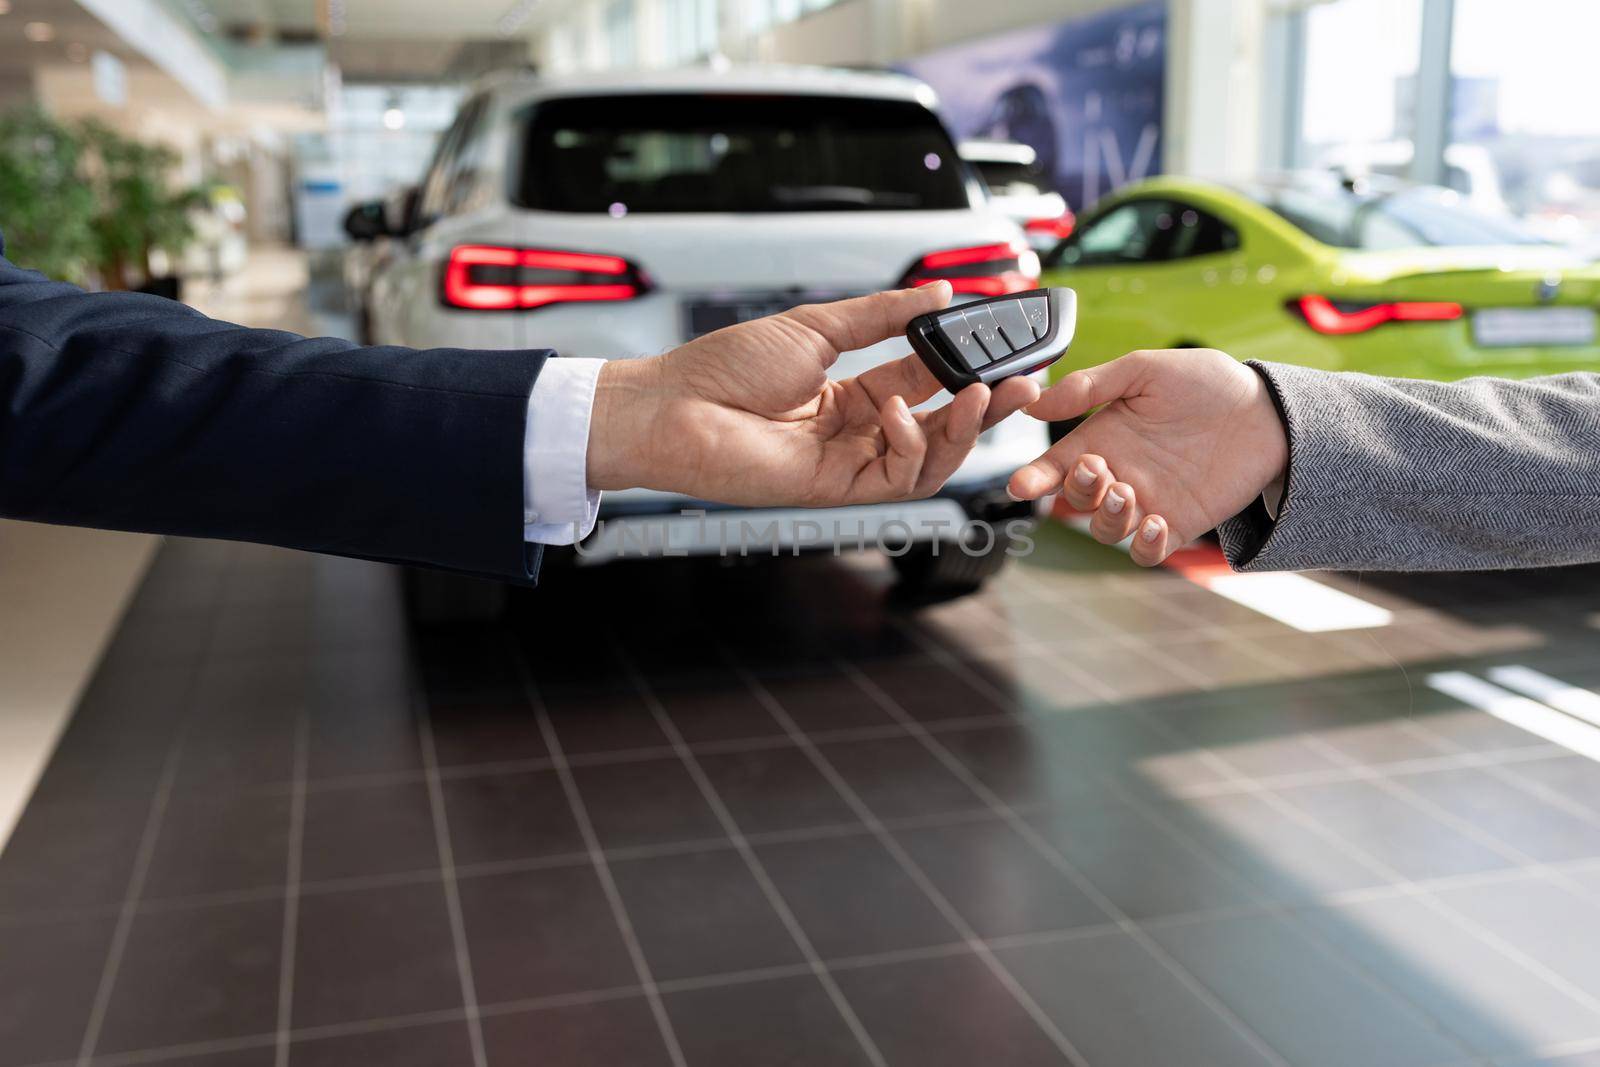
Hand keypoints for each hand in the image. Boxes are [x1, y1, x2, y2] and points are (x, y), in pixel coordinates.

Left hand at [587, 283, 1039, 505]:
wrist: (674, 407)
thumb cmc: (725, 368)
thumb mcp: (817, 326)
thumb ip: (884, 315)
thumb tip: (941, 294)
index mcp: (850, 392)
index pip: (925, 381)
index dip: (966, 367)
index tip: (1002, 348)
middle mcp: (855, 430)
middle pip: (939, 424)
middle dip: (984, 406)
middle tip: (1024, 384)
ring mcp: (849, 463)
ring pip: (931, 459)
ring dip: (962, 429)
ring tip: (979, 396)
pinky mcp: (838, 489)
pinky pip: (900, 478)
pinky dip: (913, 446)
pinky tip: (900, 414)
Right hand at [1008, 349, 1287, 564]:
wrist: (1267, 410)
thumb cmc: (1207, 384)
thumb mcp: (1145, 370)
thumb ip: (1090, 387)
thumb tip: (1035, 402)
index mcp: (1103, 437)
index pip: (1057, 465)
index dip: (1034, 478)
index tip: (1021, 484)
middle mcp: (1120, 473)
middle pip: (1076, 501)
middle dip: (1077, 490)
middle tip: (1098, 468)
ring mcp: (1148, 501)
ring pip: (1107, 530)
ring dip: (1107, 517)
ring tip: (1128, 494)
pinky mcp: (1179, 524)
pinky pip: (1148, 551)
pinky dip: (1144, 545)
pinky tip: (1156, 522)